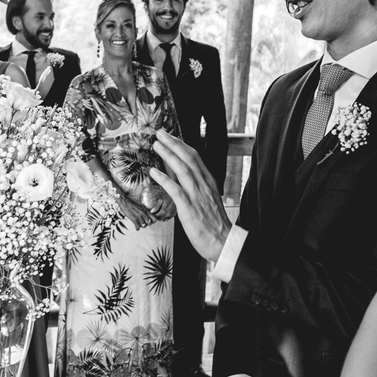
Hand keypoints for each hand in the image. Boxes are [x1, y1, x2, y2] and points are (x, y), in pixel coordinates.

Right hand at [119, 193, 154, 229]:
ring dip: (141, 226)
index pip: (154, 218)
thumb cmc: (131, 202)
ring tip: (139, 225)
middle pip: (149, 223)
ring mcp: (139, 216)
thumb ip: (144, 209)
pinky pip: (138, 227)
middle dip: (147, 224)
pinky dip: (137, 228)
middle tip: (144, 223)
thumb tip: (146, 213)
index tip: (149, 221)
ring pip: (144, 225)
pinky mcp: (134, 218)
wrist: (124, 201)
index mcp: (146, 210)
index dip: (152, 221)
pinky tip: (136, 227)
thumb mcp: (140, 205)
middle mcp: (144, 213)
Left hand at [149, 130, 231, 261]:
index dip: (182, 145)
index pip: (195, 158)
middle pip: (189, 158)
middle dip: (174, 144)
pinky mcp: (189, 208)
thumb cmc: (213, 224)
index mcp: (209, 182)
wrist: (223, 242)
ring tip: (156, 145)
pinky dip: (164, 179)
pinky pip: (175, 190)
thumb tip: (175, 174)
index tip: (170, 137)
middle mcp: (204, 185)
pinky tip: (153, 172)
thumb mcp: (207, 199)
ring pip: (182, 170)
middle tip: (160, 133)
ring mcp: (197, 196)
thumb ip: (194, 186)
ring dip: (168, 155)